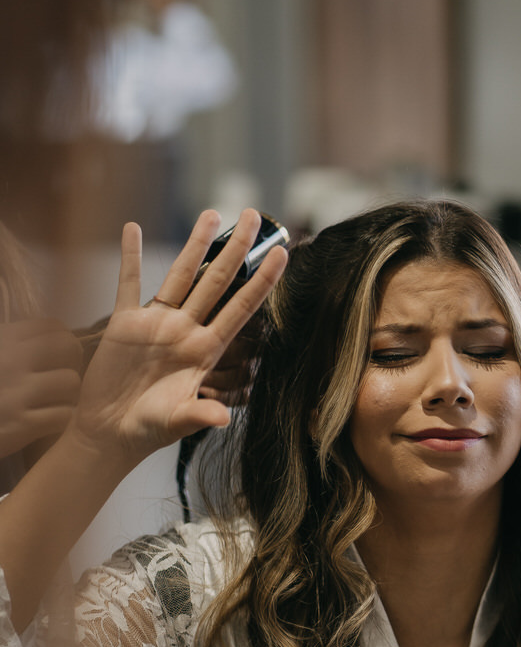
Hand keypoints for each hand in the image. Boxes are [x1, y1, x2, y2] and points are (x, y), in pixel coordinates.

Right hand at [0, 317, 81, 459]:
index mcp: (3, 339)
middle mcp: (11, 360)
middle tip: (59, 380)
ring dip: (66, 396)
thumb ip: (15, 344)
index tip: (56, 357)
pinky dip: (59, 420)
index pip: (53, 326)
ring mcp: (17, 392)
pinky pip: (63, 415)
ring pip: (71, 383)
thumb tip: (54, 335)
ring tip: (51, 403)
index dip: (62, 341)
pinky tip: (45, 422)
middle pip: (70, 348)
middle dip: (71, 364)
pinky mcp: (21, 424)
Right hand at [70, 208, 286, 469]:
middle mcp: (186, 331)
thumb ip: (200, 416)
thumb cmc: (148, 430)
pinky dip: (129, 256)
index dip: (262, 281)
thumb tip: (222, 420)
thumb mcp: (177, 422)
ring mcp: (157, 324)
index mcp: (205, 351)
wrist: (111, 432)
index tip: (283, 254)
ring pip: (181, 275)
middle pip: (217, 281)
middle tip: (255, 214)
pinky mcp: (126, 324)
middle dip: (236, 248)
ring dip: (195, 244)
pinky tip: (133, 228)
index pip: (241, 309)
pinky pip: (128, 283)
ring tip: (212, 213)